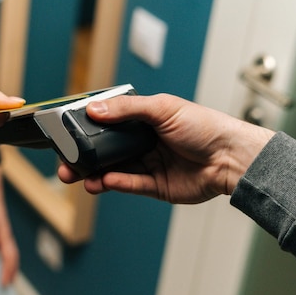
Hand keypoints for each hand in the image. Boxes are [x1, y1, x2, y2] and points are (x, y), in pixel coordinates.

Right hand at [0, 163, 18, 285]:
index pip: (13, 255)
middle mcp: (5, 232)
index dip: (12, 269)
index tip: (9, 284)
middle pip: (12, 255)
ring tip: (2, 281)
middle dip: (10, 272)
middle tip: (6, 287)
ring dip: (5, 266)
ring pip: (6, 249)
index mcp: (4, 234)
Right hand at [58, 93, 274, 203]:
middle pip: (105, 150)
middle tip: (65, 163)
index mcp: (143, 120)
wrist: (230, 158)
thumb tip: (94, 109)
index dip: (87, 130)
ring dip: (94, 174)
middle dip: (83, 158)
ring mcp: (147, 164)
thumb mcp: (162, 108)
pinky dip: (115, 183)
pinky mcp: (155, 186)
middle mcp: (142, 142)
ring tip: (79, 177)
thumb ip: (126, 109)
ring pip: (113, 170)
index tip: (67, 136)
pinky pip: (129, 184)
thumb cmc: (204, 126)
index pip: (107, 123)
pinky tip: (104, 181)